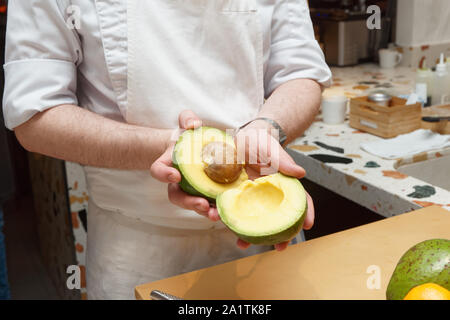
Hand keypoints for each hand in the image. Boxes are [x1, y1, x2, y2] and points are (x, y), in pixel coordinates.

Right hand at [150, 110, 219, 220]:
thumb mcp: (188, 123)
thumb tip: (193, 124)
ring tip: (216, 215)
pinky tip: (227, 213)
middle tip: (202, 204)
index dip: (163, 174)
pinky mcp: (206, 195)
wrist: (201, 147)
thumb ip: (188, 119)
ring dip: (204, 212)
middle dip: (188, 202)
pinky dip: (217, 210)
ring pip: (193, 205)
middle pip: (176, 196)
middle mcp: (177, 182)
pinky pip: (209, 206)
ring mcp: (191, 191)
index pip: (158, 170)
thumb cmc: (191, 136)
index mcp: (168, 164)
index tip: (175, 175)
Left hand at [234, 120, 314, 250]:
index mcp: (282, 183)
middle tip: (281, 248)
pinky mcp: (235, 196)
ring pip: (255, 219)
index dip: (306, 212)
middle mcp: (269, 194)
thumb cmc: (259, 141)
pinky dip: (232, 221)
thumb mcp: (270, 148)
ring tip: (244, 245)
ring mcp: (252, 197)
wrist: (237, 138)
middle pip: (278, 216)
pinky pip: (235, 211)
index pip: (299, 199)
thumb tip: (300, 173)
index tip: (308, 226)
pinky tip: (228, 228)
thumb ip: (282, 160)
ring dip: (251, 234)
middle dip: (281, 235)